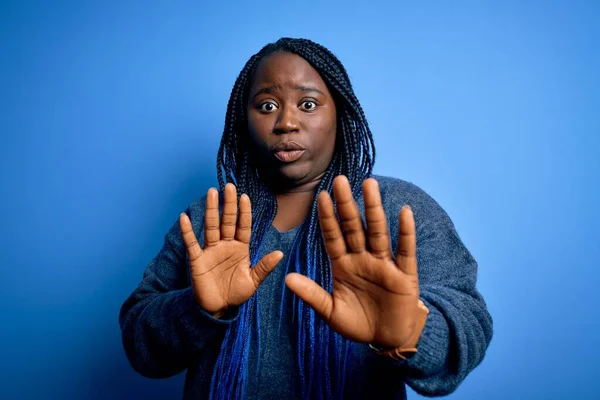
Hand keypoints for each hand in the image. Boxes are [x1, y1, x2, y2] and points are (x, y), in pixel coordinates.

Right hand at [180, 183, 283, 317]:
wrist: (218, 309)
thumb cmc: (236, 293)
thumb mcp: (253, 281)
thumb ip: (264, 267)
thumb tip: (280, 253)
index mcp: (240, 248)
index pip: (243, 226)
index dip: (244, 212)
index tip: (245, 196)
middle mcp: (225, 245)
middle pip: (227, 221)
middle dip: (228, 204)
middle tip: (229, 186)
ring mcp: (211, 251)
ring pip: (211, 227)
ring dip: (211, 210)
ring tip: (211, 192)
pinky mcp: (197, 260)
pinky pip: (192, 243)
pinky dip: (188, 231)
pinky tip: (184, 218)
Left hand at [285, 176, 420, 347]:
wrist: (388, 338)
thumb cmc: (358, 323)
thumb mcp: (331, 311)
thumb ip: (312, 294)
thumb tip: (287, 279)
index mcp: (343, 265)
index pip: (333, 236)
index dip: (328, 218)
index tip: (321, 196)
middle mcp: (363, 259)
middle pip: (354, 227)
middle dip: (347, 205)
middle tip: (340, 180)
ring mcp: (384, 264)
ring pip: (378, 232)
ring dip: (374, 209)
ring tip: (369, 184)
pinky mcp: (404, 275)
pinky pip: (405, 250)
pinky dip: (405, 232)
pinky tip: (403, 212)